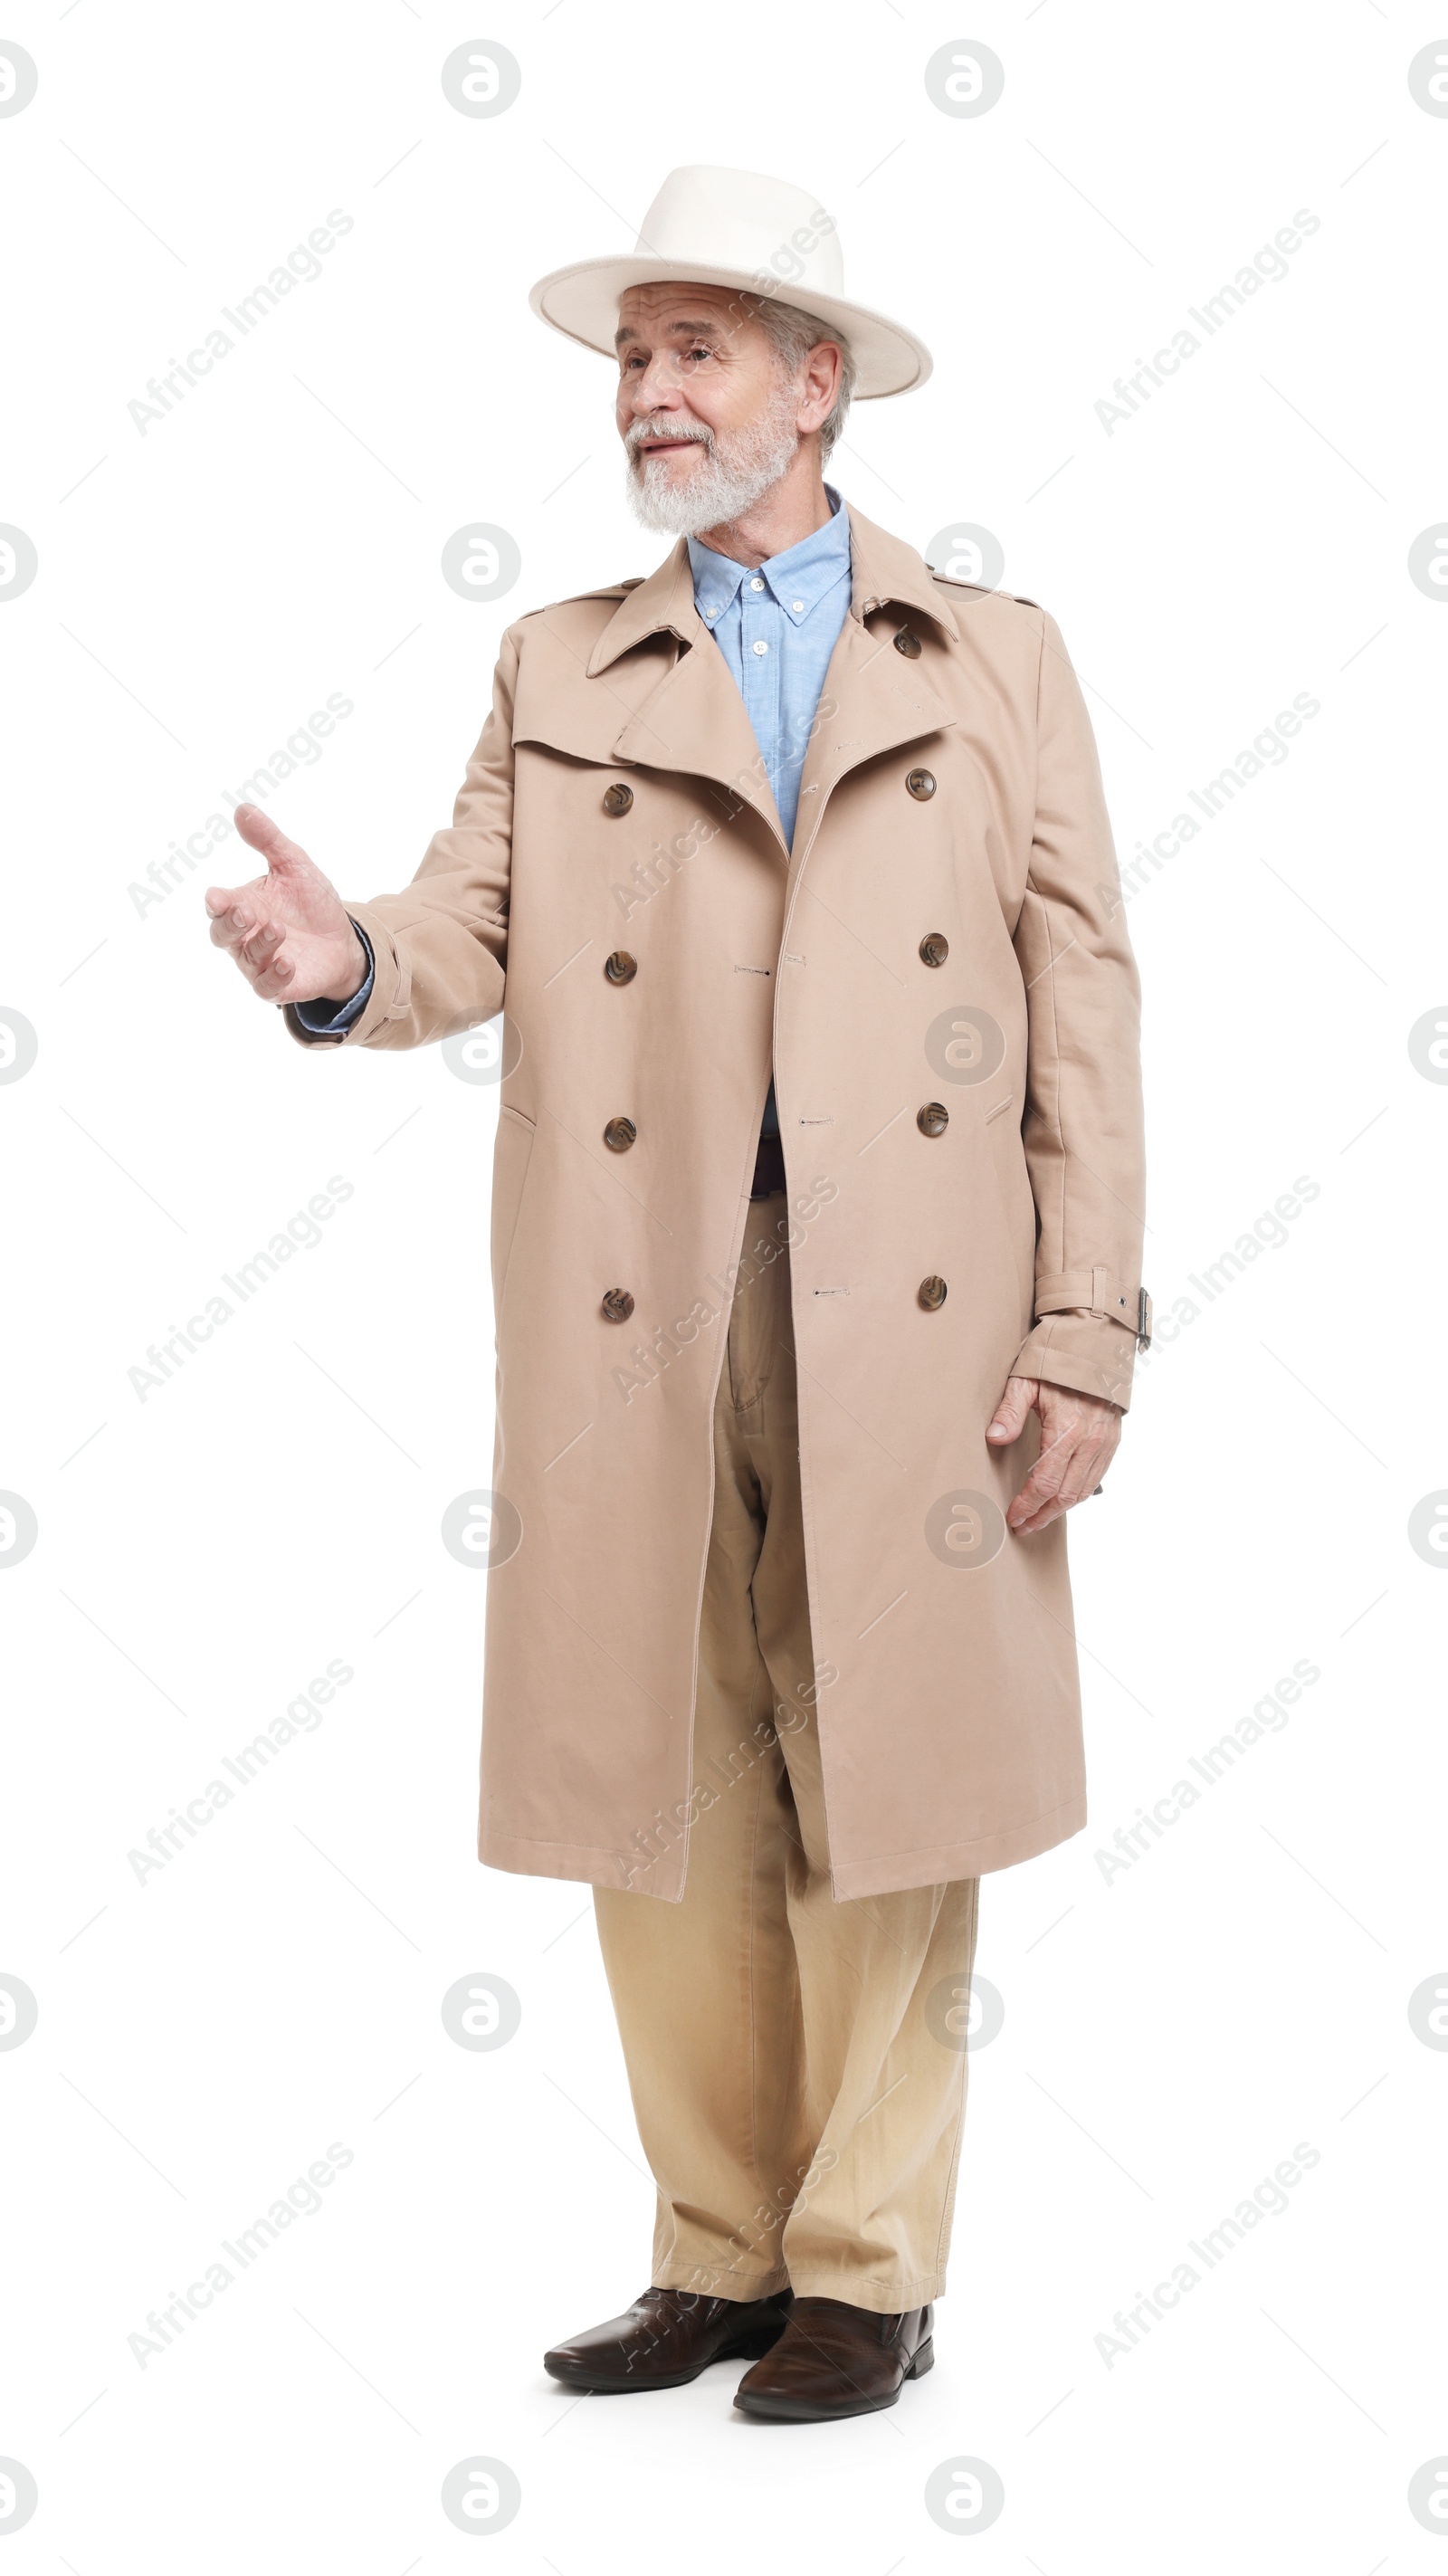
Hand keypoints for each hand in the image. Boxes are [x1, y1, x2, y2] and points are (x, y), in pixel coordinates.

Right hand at [205, 803, 367, 1006]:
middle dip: (231, 923)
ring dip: (261, 943)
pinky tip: (287, 963)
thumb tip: (242, 808)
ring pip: (247, 958)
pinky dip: (274, 976)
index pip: (219, 904)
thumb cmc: (311, 903)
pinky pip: (266, 987)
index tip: (218, 897)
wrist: (343, 940)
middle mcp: (245, 935)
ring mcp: (259, 962)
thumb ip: (268, 840)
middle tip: (248, 912)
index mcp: (243, 904)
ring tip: (278, 929)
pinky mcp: (277, 985)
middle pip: (222, 934)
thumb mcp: (294, 865)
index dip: (216, 902)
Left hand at [986, 1374, 1122, 1534]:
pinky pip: (1096, 1478)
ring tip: (1039, 1519)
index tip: (1014, 1517)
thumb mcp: (1025, 1381)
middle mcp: (1089, 1441)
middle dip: (1042, 1515)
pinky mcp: (1112, 1442)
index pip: (1045, 1482)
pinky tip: (1062, 1499)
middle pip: (1064, 1495)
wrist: (1096, 1345)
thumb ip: (1009, 1412)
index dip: (1028, 1505)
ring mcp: (1104, 1443)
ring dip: (1059, 1510)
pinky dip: (1078, 1494)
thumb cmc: (1058, 1362)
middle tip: (1023, 1526)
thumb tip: (994, 1439)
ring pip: (1082, 1491)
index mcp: (1067, 1429)